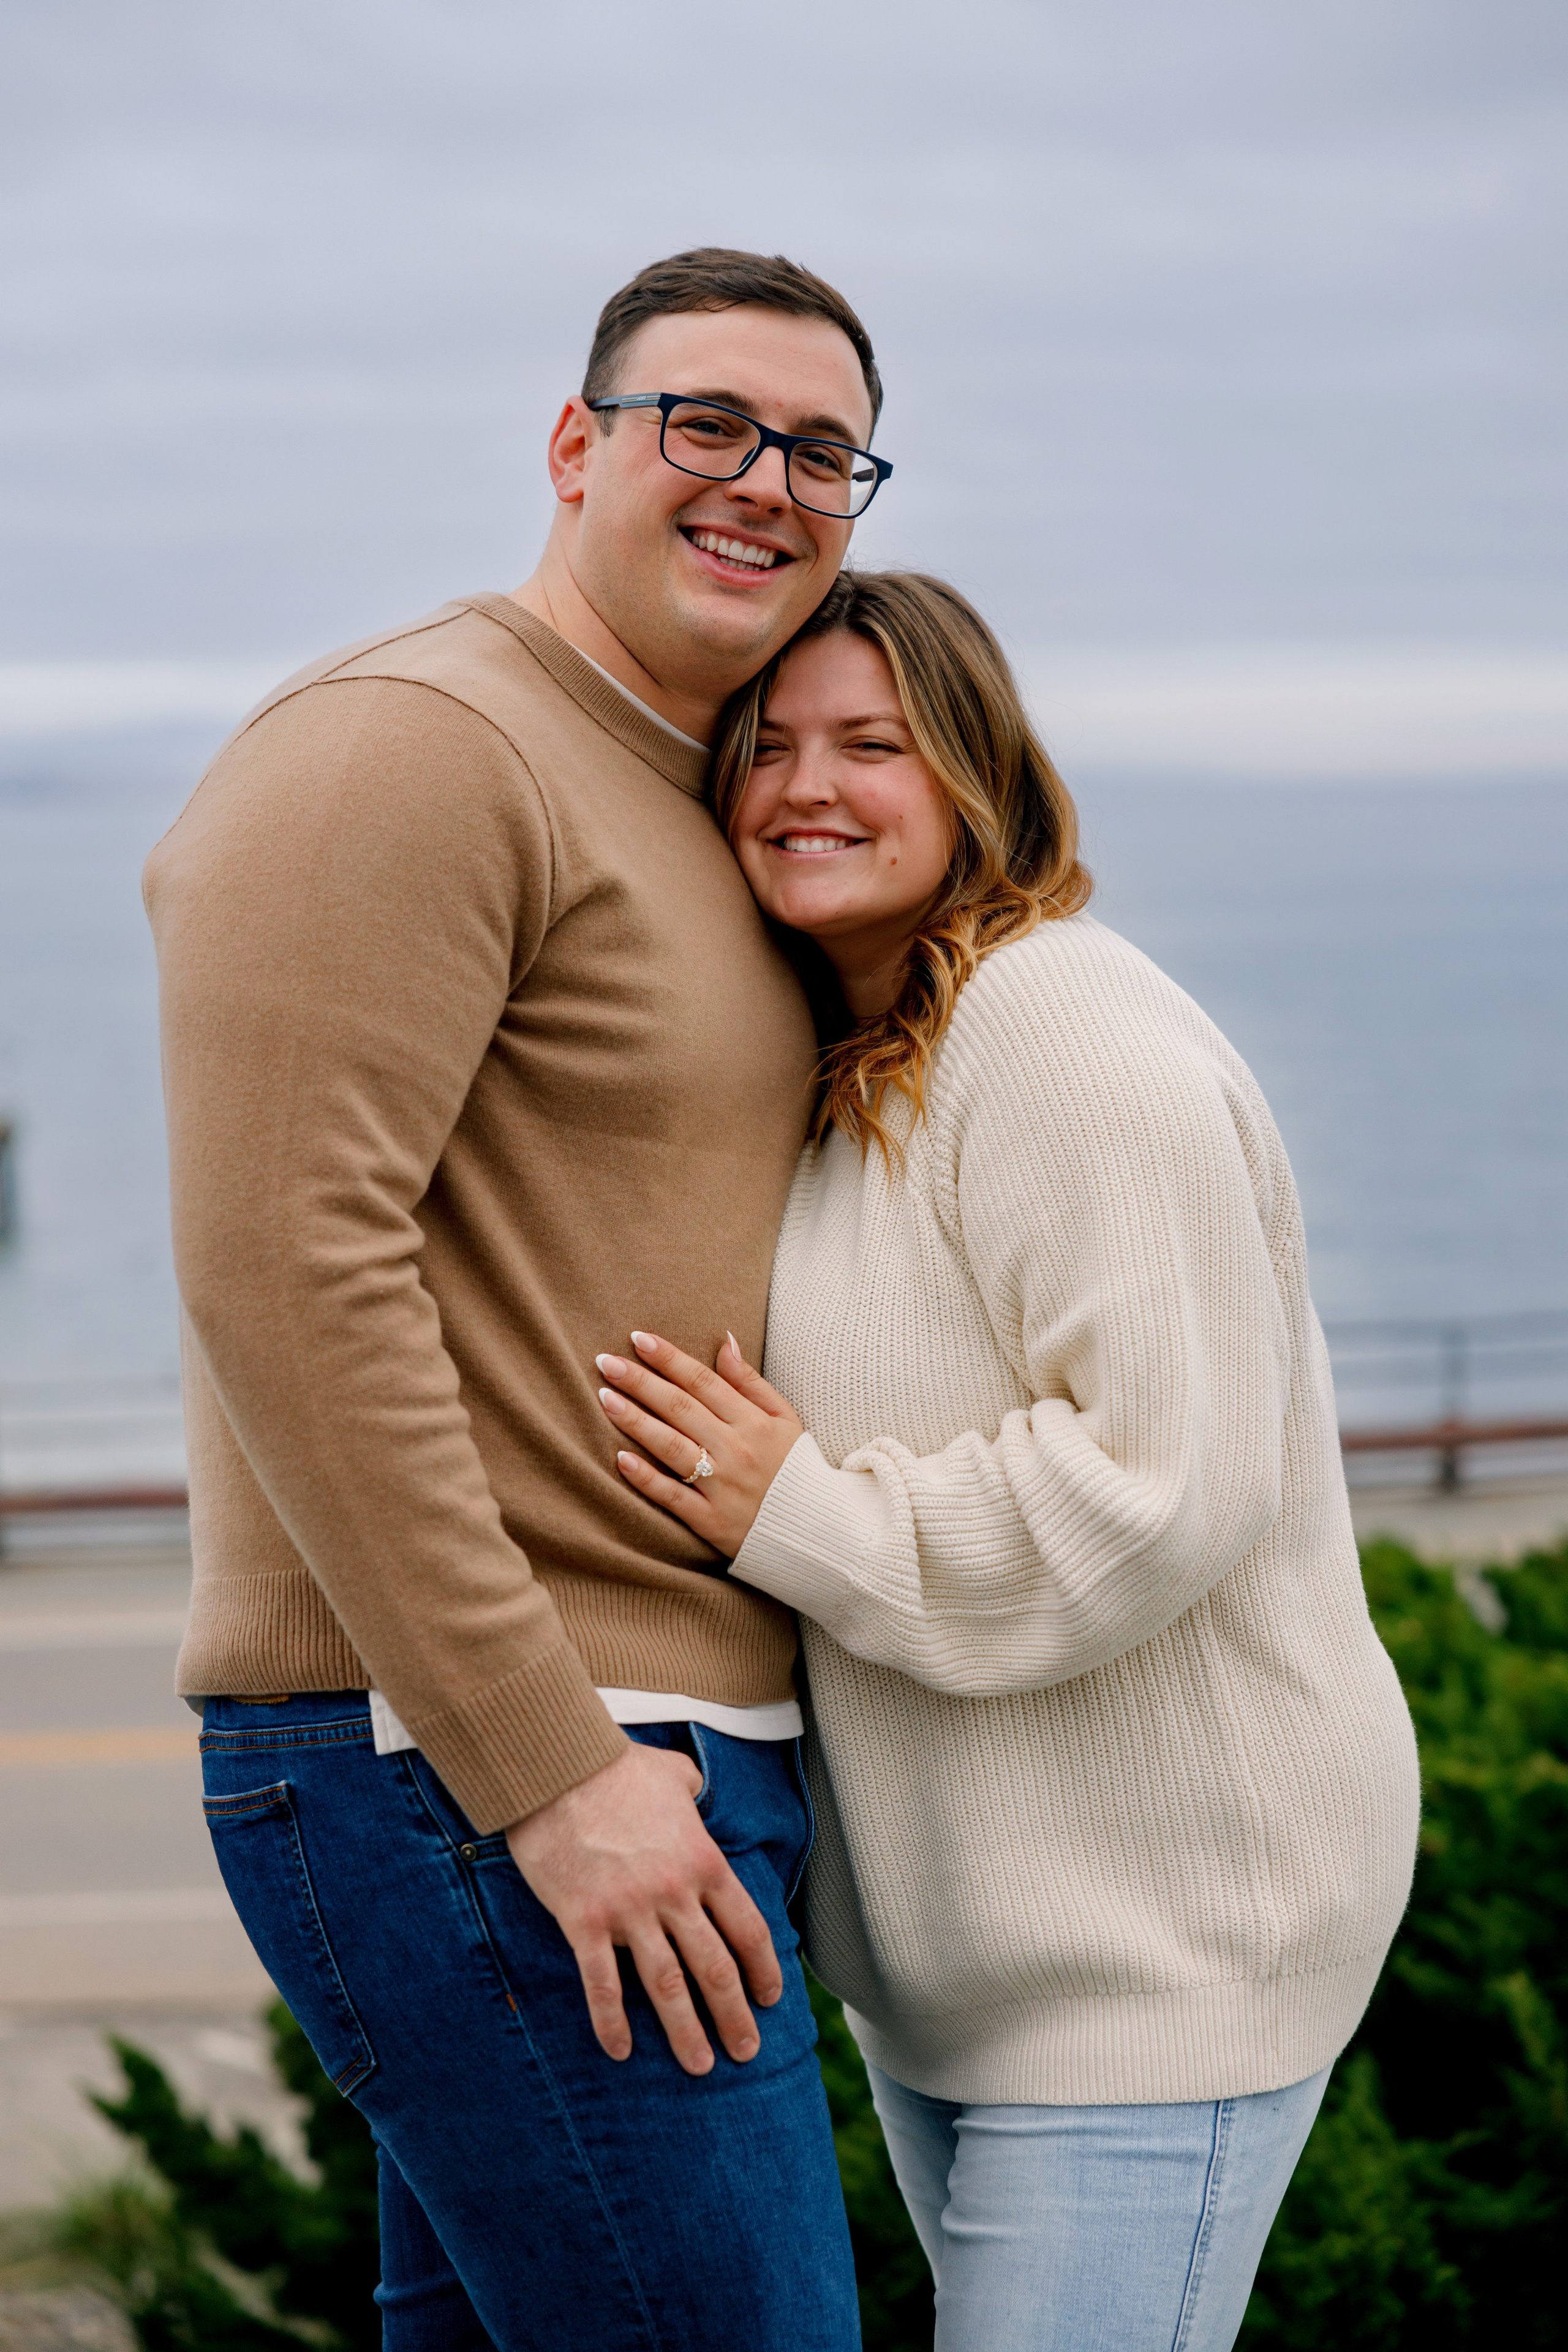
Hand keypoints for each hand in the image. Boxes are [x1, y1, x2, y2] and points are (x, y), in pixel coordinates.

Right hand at [506, 1741, 781, 2074]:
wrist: (557, 1768)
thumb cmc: (616, 1767)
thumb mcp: (674, 1773)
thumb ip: (694, 1793)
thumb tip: (697, 1795)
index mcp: (703, 1861)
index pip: (747, 1929)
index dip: (764, 1969)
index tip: (770, 1999)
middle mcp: (674, 1893)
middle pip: (716, 1968)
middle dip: (734, 2016)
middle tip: (746, 2052)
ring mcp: (630, 1911)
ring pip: (668, 1986)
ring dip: (686, 2032)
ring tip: (699, 2066)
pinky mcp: (585, 1921)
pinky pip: (602, 1984)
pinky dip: (611, 2022)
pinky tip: (619, 2052)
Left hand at [594, 1331, 803, 1555]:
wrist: (818, 1531)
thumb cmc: (795, 1468)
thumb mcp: (785, 1418)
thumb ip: (751, 1382)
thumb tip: (725, 1342)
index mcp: (753, 1421)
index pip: (703, 1381)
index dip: (669, 1358)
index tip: (638, 1338)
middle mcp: (736, 1449)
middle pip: (681, 1408)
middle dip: (641, 1382)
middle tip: (606, 1361)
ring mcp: (722, 1486)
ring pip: (672, 1446)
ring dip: (635, 1421)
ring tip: (605, 1398)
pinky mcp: (711, 1520)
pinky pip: (673, 1496)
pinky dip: (646, 1478)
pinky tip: (620, 1459)